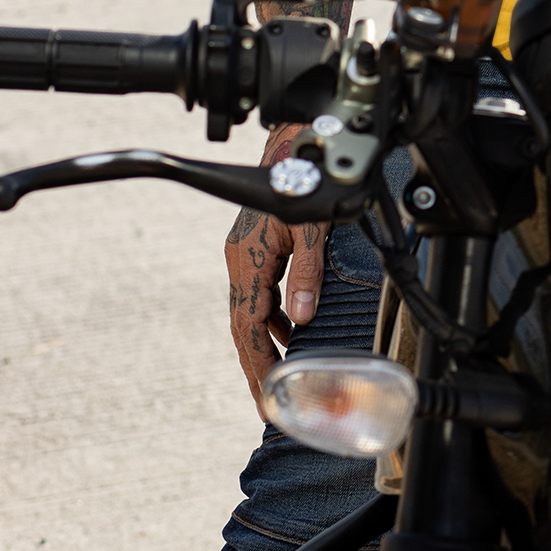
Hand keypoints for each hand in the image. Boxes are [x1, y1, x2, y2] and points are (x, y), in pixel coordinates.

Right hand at [224, 122, 327, 417]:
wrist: (291, 147)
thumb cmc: (301, 182)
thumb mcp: (311, 228)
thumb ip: (307, 273)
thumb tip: (303, 318)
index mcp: (247, 261)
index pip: (247, 327)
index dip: (257, 363)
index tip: (265, 395)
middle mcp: (240, 260)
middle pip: (243, 326)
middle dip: (254, 364)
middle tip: (265, 403)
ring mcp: (245, 255)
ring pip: (250, 311)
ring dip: (263, 344)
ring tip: (277, 378)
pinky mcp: (255, 249)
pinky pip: (259, 295)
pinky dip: (270, 319)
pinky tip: (288, 332)